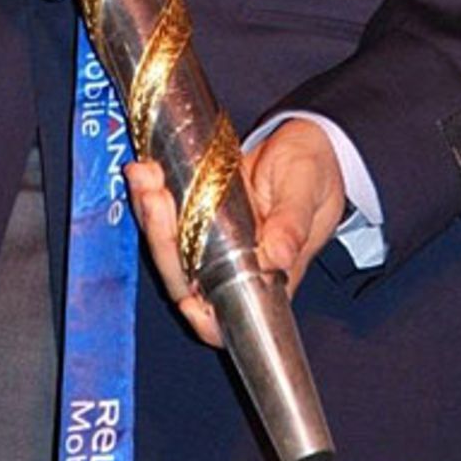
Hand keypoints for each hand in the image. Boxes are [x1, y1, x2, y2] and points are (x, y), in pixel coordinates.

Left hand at [125, 118, 345, 346]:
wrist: (306, 142)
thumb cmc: (315, 173)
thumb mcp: (307, 191)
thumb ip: (293, 223)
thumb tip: (277, 257)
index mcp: (267, 275)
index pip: (228, 317)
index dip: (203, 319)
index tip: (187, 298)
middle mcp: (233, 264)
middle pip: (184, 277)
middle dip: (163, 242)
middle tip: (156, 198)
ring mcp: (212, 239)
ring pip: (170, 245)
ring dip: (151, 216)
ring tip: (146, 177)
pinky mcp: (198, 211)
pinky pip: (167, 213)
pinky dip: (150, 194)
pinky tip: (144, 169)